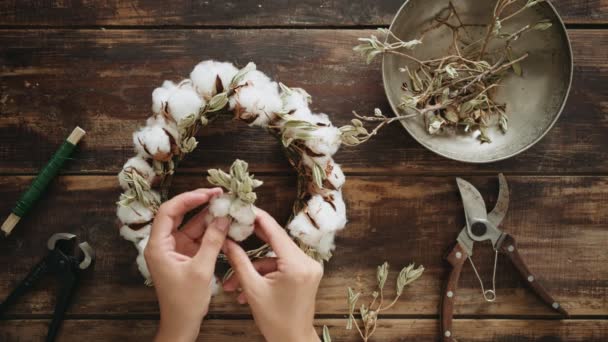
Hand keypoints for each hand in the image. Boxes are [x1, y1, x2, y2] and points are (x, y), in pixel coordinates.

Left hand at [144, 188, 230, 341]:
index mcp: (158, 246)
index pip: (168, 212)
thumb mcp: (201, 269)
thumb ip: (213, 241)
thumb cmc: (185, 301)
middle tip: (218, 193)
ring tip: (224, 205)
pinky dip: (210, 230)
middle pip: (178, 214)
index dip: (187, 199)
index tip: (207, 193)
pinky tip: (223, 223)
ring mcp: (175, 249)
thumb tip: (223, 218)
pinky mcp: (185, 255)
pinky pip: (197, 236)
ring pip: (190, 224)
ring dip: (207, 216)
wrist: (182, 324)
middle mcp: (163, 244)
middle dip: (198, 203)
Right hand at [222, 209, 321, 341]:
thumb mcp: (252, 289)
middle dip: (252, 241)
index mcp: (297, 264)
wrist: (293, 340)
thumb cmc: (275, 320)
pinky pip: (281, 265)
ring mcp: (309, 267)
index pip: (275, 231)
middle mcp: (308, 262)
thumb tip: (226, 240)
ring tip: (231, 283)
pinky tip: (245, 288)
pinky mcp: (306, 274)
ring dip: (254, 267)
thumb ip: (239, 261)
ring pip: (275, 257)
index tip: (245, 207)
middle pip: (276, 242)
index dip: (259, 218)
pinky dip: (264, 273)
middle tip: (235, 227)